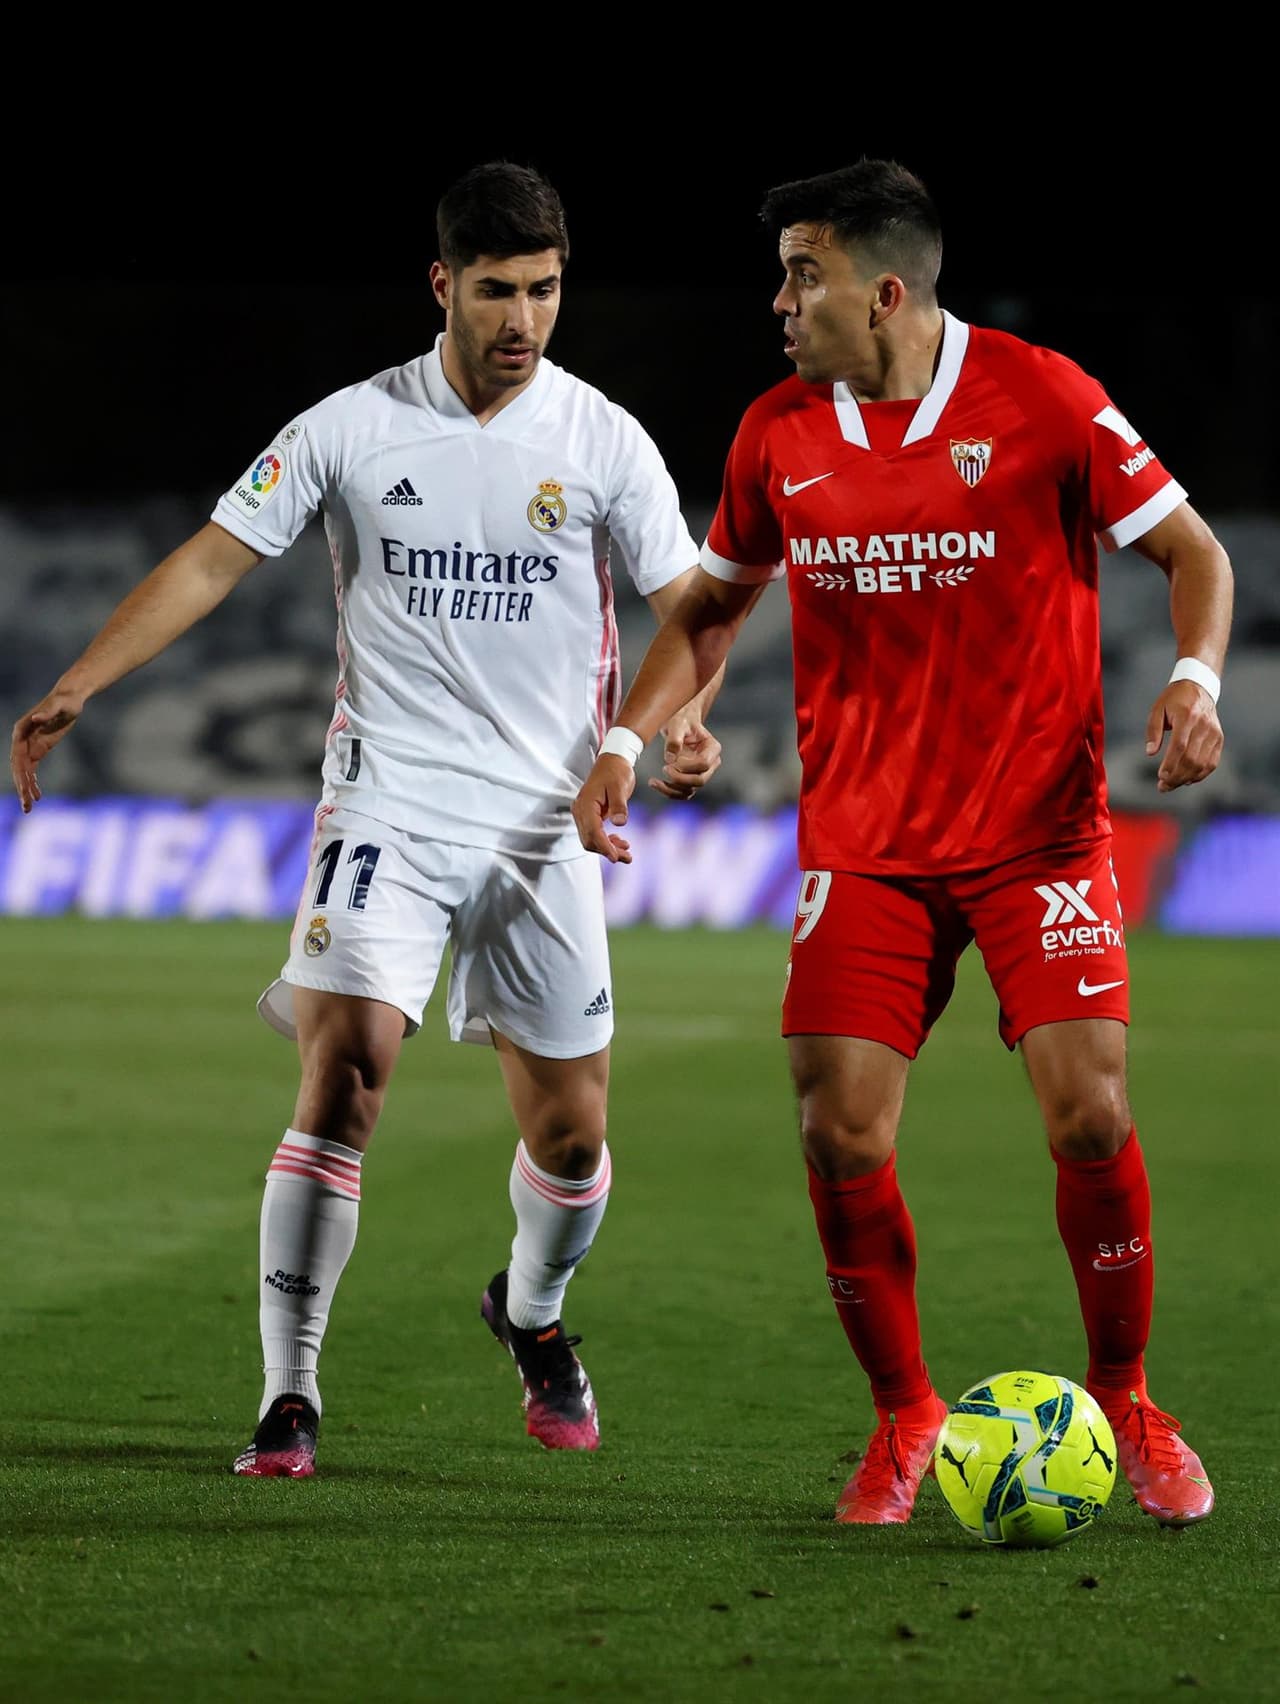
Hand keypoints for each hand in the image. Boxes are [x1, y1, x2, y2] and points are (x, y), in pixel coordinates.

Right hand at [11, 686, 84, 812]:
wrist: (70, 698)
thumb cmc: (65, 700)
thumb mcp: (59, 706)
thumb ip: (47, 712)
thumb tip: (35, 717)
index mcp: (21, 730)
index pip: (17, 756)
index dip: (20, 774)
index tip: (25, 789)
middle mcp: (21, 739)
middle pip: (18, 768)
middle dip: (22, 787)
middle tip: (26, 805)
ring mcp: (29, 745)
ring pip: (24, 771)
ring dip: (25, 789)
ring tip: (29, 807)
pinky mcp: (39, 749)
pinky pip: (32, 769)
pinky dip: (33, 782)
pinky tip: (37, 796)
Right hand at [572, 755, 635, 862]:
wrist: (612, 760)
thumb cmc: (616, 771)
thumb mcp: (620, 786)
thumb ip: (619, 805)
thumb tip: (619, 823)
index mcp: (586, 804)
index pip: (592, 831)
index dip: (604, 847)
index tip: (616, 857)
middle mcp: (581, 810)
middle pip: (589, 839)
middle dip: (607, 851)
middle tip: (628, 858)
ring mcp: (583, 813)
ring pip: (591, 839)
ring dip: (607, 848)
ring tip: (627, 854)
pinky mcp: (590, 815)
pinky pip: (594, 833)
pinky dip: (606, 841)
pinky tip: (620, 842)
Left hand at [649, 715, 721, 800]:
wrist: (679, 723)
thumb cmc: (681, 720)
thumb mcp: (677, 724)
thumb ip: (674, 739)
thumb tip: (671, 758)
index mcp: (712, 748)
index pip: (704, 763)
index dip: (687, 766)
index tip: (673, 760)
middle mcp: (711, 763)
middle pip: (699, 780)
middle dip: (680, 778)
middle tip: (664, 768)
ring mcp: (701, 773)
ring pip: (690, 790)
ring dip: (671, 789)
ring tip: (653, 781)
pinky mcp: (690, 779)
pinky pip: (682, 793)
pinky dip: (669, 792)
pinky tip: (654, 783)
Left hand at [1144, 680, 1223, 792]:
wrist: (1199, 687)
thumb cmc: (1174, 699)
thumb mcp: (1157, 709)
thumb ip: (1153, 731)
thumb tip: (1150, 753)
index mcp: (1187, 716)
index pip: (1180, 745)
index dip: (1170, 764)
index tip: (1161, 777)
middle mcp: (1204, 725)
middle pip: (1191, 758)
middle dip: (1176, 776)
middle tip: (1163, 787)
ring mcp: (1214, 733)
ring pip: (1202, 763)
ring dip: (1186, 778)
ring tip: (1171, 785)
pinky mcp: (1219, 739)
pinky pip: (1212, 762)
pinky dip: (1200, 774)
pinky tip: (1187, 780)